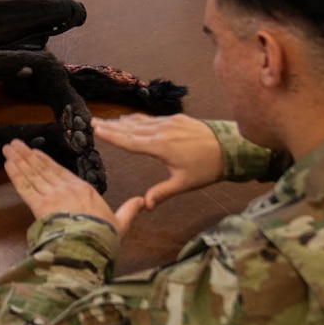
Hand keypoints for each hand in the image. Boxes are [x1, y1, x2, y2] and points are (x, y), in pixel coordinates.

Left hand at [3, 139, 142, 237]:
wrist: (92, 247)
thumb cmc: (105, 238)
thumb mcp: (121, 223)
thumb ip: (129, 210)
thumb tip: (143, 202)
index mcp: (84, 190)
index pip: (60, 172)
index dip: (45, 161)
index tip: (35, 152)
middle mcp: (66, 188)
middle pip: (43, 169)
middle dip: (27, 155)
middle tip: (14, 144)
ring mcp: (52, 195)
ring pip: (32, 174)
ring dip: (18, 160)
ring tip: (8, 148)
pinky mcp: (40, 206)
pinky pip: (25, 187)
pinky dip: (15, 174)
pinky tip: (7, 164)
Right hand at [92, 113, 223, 208]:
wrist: (230, 147)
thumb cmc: (207, 167)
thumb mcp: (184, 184)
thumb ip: (162, 193)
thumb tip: (145, 206)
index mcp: (160, 146)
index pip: (129, 141)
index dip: (111, 136)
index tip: (95, 130)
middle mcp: (161, 131)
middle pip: (130, 128)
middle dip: (111, 125)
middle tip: (93, 121)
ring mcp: (169, 122)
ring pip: (140, 121)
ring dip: (122, 121)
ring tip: (107, 121)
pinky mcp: (177, 118)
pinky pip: (151, 118)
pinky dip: (138, 119)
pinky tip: (132, 119)